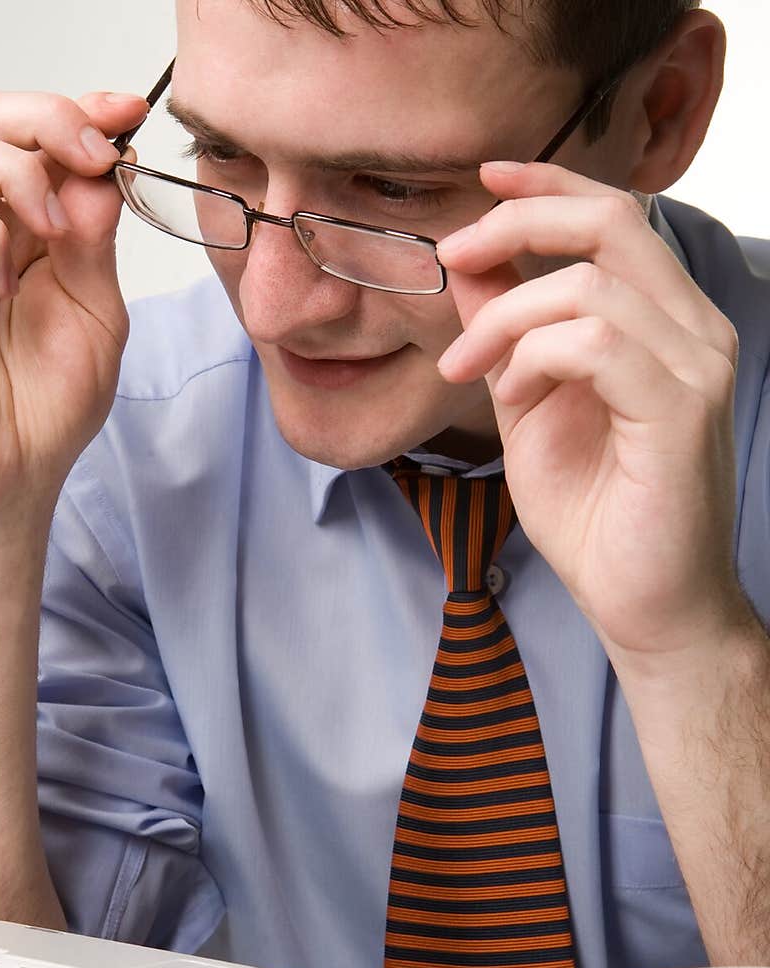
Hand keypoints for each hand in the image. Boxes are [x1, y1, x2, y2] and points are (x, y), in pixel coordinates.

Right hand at [0, 90, 147, 534]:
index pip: (42, 141)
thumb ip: (97, 245)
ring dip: (15, 173)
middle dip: (46, 118)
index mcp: (32, 230)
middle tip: (92, 153)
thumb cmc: (46, 409)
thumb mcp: (98, 317)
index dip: (82, 112)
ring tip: (54, 229)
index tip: (129, 113)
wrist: (9, 480)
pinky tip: (7, 285)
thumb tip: (102, 171)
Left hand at [435, 162, 744, 669]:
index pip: (615, 218)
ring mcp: (695, 367)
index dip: (548, 184)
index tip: (483, 179)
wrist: (644, 606)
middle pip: (611, 221)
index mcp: (664, 323)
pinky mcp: (681, 409)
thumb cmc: (597, 517)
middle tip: (454, 253)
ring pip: (591, 284)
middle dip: (520, 221)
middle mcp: (694, 331)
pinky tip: (513, 396)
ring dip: (506, 318)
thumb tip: (469, 265)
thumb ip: (507, 337)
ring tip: (468, 370)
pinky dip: (535, 358)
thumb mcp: (531, 409)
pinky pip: (596, 343)